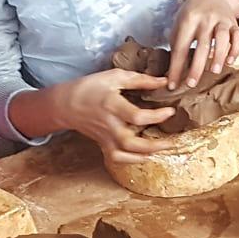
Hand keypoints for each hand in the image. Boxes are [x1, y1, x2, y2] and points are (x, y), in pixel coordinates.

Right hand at [54, 69, 177, 163]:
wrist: (65, 103)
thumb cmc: (90, 87)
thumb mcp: (115, 76)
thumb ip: (140, 80)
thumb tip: (163, 81)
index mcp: (112, 106)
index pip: (137, 116)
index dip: (157, 116)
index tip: (171, 111)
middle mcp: (109, 124)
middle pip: (132, 142)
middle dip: (155, 144)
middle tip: (172, 140)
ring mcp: (105, 137)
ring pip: (125, 153)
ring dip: (146, 154)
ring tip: (163, 149)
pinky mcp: (102, 143)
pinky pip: (116, 157)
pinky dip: (131, 160)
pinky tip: (145, 156)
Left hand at [168, 0, 238, 85]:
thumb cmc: (193, 12)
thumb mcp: (180, 21)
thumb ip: (177, 42)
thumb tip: (171, 71)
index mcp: (188, 20)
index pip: (181, 47)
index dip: (176, 68)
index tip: (173, 85)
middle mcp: (206, 19)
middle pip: (202, 45)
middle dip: (197, 67)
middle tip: (192, 84)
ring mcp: (222, 20)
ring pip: (223, 38)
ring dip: (219, 55)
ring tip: (214, 71)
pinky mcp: (234, 23)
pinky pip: (238, 36)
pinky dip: (235, 49)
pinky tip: (230, 61)